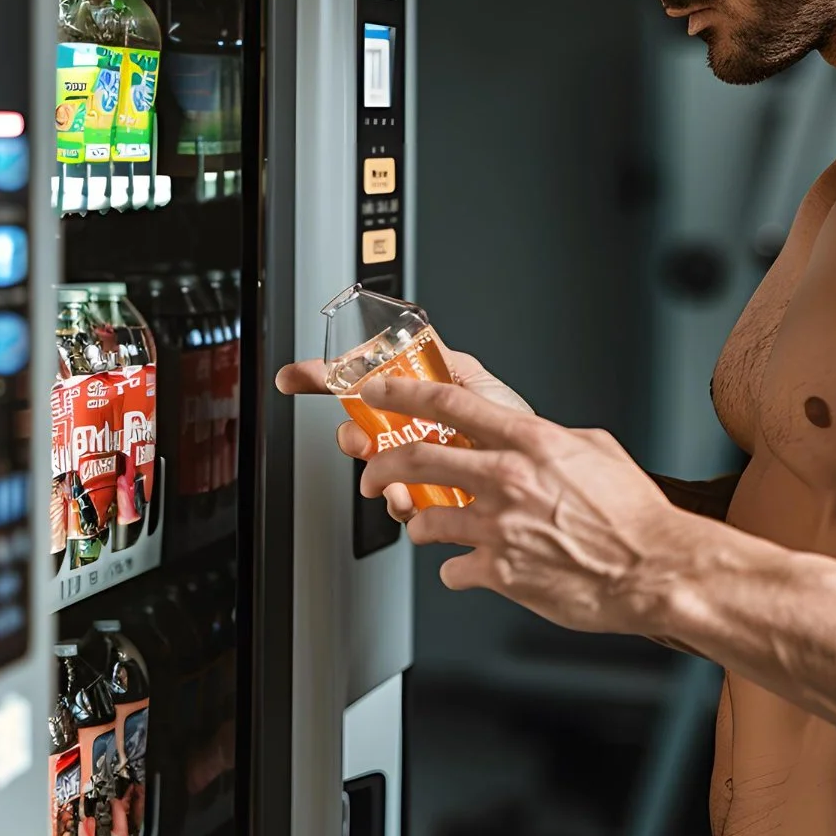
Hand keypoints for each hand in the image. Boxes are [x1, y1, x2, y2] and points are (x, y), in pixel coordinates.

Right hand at [275, 340, 532, 520]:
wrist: (541, 478)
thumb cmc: (515, 426)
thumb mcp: (476, 382)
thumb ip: (438, 359)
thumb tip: (409, 330)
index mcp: (414, 401)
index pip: (359, 385)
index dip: (322, 378)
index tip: (294, 377)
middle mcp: (410, 435)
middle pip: (356, 432)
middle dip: (350, 437)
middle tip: (360, 440)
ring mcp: (417, 470)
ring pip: (373, 472)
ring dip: (377, 476)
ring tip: (396, 480)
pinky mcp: (428, 503)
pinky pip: (399, 506)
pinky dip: (401, 505)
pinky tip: (415, 501)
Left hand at [352, 375, 680, 633]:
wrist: (654, 569)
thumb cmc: (635, 513)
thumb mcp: (597, 450)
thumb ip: (553, 440)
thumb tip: (534, 439)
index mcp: (530, 442)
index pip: (449, 404)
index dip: (402, 393)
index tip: (379, 392)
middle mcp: (507, 479)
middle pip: (417, 459)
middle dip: (381, 464)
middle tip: (372, 471)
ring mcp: (499, 528)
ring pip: (425, 519)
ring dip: (416, 522)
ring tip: (423, 526)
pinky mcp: (500, 573)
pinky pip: (454, 570)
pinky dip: (456, 570)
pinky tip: (469, 569)